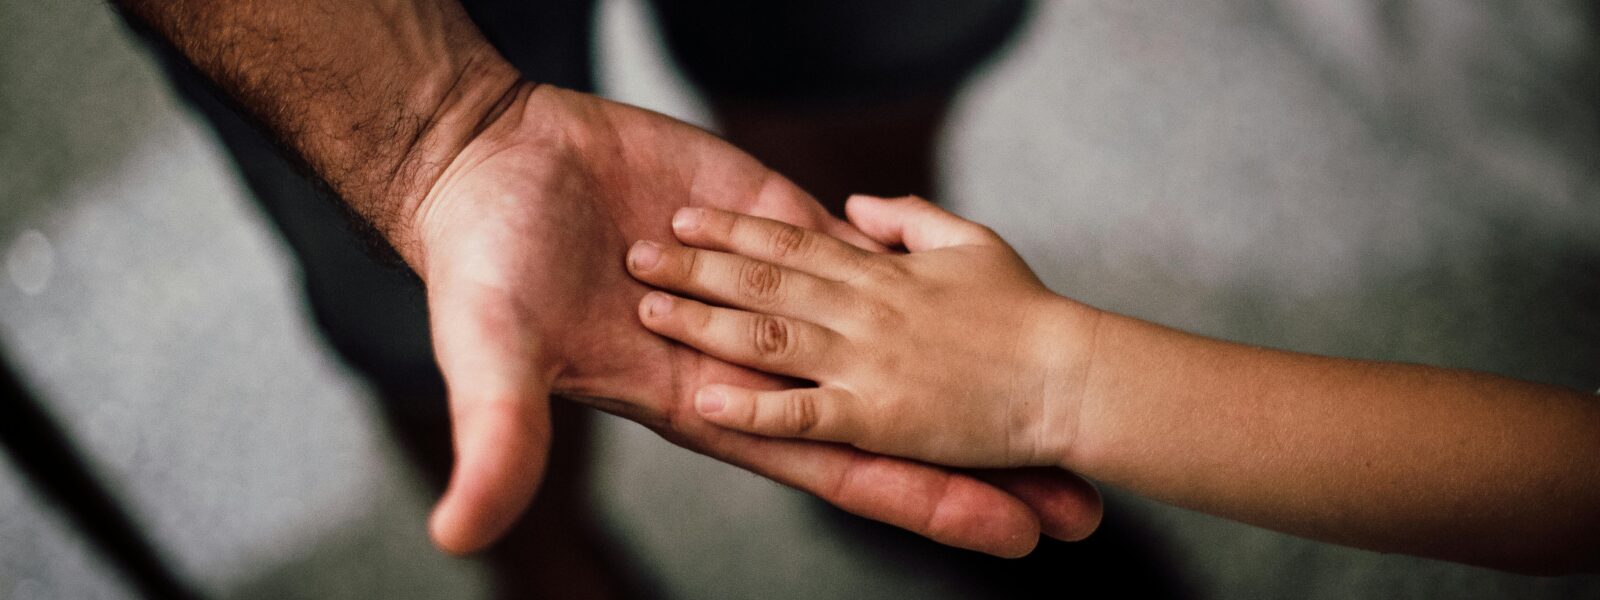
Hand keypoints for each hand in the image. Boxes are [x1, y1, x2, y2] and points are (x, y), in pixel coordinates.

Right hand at [413, 86, 1101, 555]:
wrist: (490, 163)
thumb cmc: (483, 269)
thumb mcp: (492, 357)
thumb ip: (497, 440)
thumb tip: (461, 536)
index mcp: (711, 405)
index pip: (841, 467)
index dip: (925, 503)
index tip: (1010, 536)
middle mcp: (758, 361)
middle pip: (892, 421)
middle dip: (976, 465)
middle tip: (1076, 507)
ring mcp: (773, 289)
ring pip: (893, 338)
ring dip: (969, 372)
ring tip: (1055, 400)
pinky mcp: (771, 218)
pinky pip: (860, 252)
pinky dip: (918, 268)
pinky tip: (985, 290)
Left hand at [626, 196, 1103, 467]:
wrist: (1070, 376)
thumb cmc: (1029, 312)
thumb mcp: (970, 242)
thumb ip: (909, 219)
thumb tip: (856, 205)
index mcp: (883, 272)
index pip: (792, 242)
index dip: (734, 229)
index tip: (686, 217)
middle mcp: (863, 311)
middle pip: (763, 282)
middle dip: (695, 266)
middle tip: (636, 254)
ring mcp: (866, 365)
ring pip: (768, 336)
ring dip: (703, 321)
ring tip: (648, 310)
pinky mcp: (877, 418)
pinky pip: (802, 414)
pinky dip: (753, 408)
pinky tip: (705, 400)